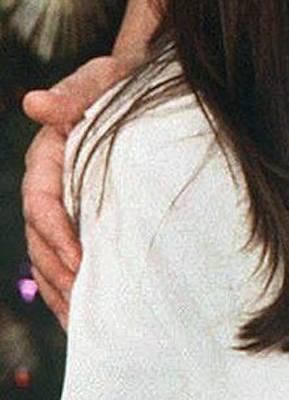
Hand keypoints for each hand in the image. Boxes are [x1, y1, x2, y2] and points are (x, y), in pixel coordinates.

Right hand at [21, 52, 129, 324]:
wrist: (143, 83)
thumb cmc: (123, 79)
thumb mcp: (101, 78)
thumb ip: (73, 92)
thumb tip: (34, 102)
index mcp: (47, 156)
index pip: (40, 202)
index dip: (55, 233)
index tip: (79, 260)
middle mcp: (48, 184)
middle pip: (40, 239)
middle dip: (58, 274)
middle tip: (84, 302)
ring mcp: (63, 204)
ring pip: (49, 256)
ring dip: (62, 290)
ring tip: (82, 321)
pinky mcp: (81, 217)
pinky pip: (67, 257)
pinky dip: (74, 286)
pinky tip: (88, 313)